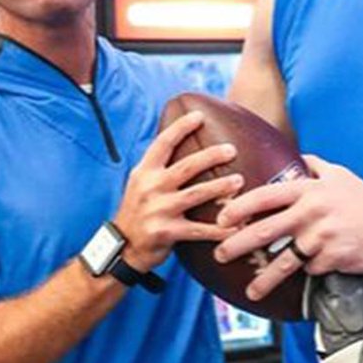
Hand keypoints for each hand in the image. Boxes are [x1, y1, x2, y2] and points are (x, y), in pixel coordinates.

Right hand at [114, 111, 242, 271]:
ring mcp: (158, 210)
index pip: (162, 143)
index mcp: (144, 172)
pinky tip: (236, 226)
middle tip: (231, 149)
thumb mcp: (141, 184)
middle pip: (186, 167)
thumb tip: (183, 143)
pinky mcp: (166, 232)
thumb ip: (159, 167)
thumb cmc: (139, 211)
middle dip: (211, 156)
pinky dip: (219, 229)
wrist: (122, 247)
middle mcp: (150, 188)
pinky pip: (199, 230)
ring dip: (220, 187)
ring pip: (195, 194)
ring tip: (240, 181)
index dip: (181, 128)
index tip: (199, 116)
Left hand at [215, 154, 362, 301]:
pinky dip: (309, 272)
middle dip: (238, 244)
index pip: (265, 196)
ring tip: (250, 291)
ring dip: (265, 279)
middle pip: (266, 230)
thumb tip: (297, 155)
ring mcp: (322, 237)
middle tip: (220, 254)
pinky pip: (312, 270)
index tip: (221, 218)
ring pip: (285, 261)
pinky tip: (312, 272)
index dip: (239, 207)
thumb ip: (315, 165)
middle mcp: (312, 212)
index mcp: (309, 190)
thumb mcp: (339, 174)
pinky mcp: (334, 258)